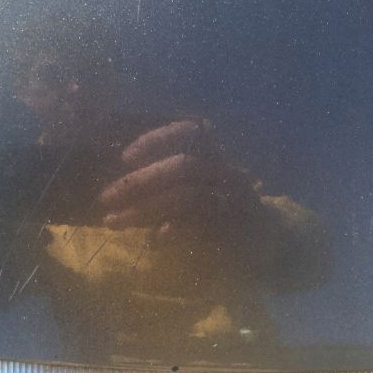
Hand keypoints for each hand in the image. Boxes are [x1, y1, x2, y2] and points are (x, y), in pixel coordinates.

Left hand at [100, 119, 262, 237]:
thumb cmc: (216, 201)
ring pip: (186, 197)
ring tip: (111, 222)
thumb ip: (162, 174)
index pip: (190, 131)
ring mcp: (232, 199)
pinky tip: (152, 241)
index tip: (124, 156)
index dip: (155, 140)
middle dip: (139, 181)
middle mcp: (225, 170)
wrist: (267, 235)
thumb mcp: (194, 180)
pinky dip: (170, 232)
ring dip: (143, 210)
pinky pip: (198, 227)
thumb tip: (116, 180)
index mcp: (214, 152)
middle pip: (182, 166)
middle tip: (105, 197)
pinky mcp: (234, 228)